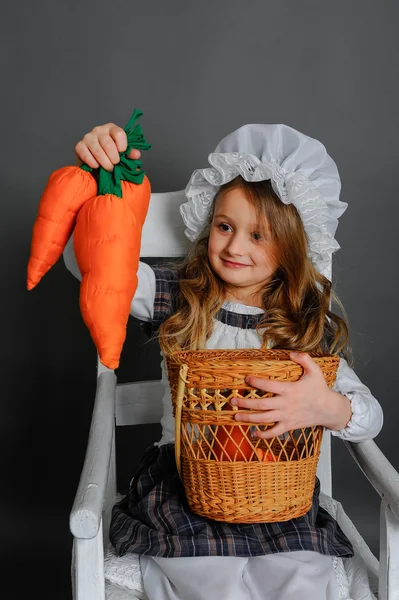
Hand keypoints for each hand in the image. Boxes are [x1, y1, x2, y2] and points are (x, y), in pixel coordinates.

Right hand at [74, 123, 140, 170]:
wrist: (96, 164)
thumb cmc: (111, 156)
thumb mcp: (122, 154)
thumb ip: (130, 153)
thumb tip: (136, 154)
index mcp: (112, 129)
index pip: (119, 133)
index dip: (122, 146)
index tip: (122, 154)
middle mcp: (99, 130)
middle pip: (108, 143)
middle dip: (113, 158)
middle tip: (114, 165)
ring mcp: (88, 137)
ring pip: (97, 150)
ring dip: (104, 162)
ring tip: (108, 168)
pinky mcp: (79, 146)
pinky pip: (86, 155)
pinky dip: (92, 163)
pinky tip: (96, 166)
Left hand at [232, 351, 351, 438]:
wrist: (329, 409)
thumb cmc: (320, 389)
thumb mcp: (315, 370)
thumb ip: (304, 359)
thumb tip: (291, 352)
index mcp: (290, 390)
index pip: (269, 385)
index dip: (256, 382)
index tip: (246, 378)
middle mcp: (285, 404)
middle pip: (262, 405)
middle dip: (245, 403)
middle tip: (233, 401)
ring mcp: (286, 417)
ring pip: (264, 419)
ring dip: (249, 418)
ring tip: (236, 416)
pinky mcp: (289, 426)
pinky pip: (274, 432)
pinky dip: (264, 434)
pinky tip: (253, 433)